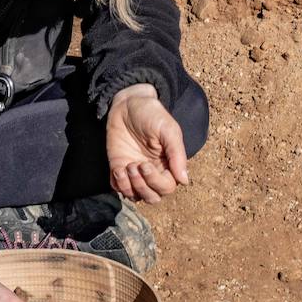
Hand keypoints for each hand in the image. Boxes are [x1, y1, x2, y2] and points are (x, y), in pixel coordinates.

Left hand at [105, 83, 189, 202]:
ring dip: (130, 187)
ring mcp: (135, 172)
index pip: (167, 187)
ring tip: (125, 168)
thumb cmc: (152, 114)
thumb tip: (184, 180)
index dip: (156, 182)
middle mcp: (153, 172)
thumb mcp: (168, 130)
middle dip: (143, 187)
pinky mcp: (119, 168)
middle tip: (134, 166)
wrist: (127, 104)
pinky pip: (118, 188)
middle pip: (152, 197)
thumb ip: (177, 154)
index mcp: (168, 165)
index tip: (145, 165)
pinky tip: (117, 169)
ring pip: (136, 196)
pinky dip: (118, 184)